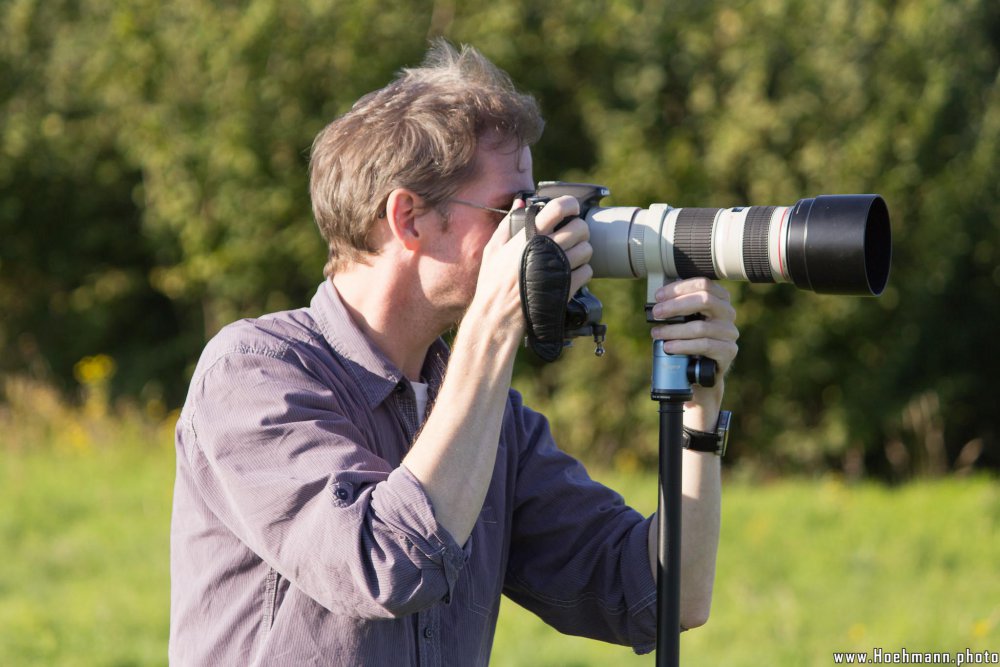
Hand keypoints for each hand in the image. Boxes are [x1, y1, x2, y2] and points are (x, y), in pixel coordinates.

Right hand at [473, 196, 592, 337]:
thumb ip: (507, 224)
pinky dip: (583, 271)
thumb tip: (520, 202)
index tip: (572, 208)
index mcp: (529, 235)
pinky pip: (587, 271)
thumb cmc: (493, 282)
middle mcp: (546, 247)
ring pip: (587, 249)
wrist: (498, 314)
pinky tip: (571, 274)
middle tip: (572, 235)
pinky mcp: (566, 286)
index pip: (559, 207)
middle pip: (580, 227)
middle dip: (580, 229)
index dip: (571, 204)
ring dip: (583, 251)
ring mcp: (558, 268)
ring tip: (571, 256)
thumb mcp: (493, 249)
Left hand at [648, 278, 738, 418]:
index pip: (703, 284)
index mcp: (718, 299)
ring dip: (674, 330)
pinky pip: (704, 346)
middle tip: (656, 313)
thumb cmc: (688, 341)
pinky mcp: (728, 351)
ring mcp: (730, 333)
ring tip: (657, 334)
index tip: (658, 296)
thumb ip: (676, 308)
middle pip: (705, 300)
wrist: (699, 372)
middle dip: (675, 305)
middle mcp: (728, 313)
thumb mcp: (683, 321)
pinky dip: (683, 346)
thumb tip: (656, 301)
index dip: (679, 288)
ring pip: (701, 326)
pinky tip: (669, 347)